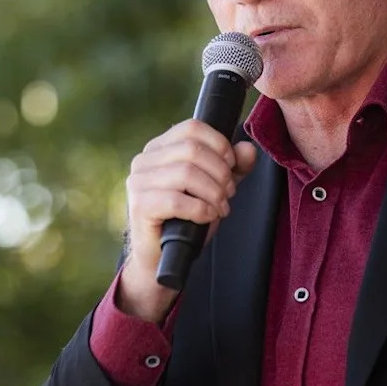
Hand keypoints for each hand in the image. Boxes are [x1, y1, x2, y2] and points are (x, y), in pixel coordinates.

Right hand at [118, 119, 256, 321]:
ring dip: (213, 192)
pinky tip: (208, 216)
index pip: (192, 128)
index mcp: (159, 147)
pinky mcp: (139, 206)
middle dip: (221, 172)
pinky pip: (177, 200)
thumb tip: (248, 148)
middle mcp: (144, 160)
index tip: (232, 167)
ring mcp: (138, 182)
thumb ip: (234, 166)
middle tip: (229, 193)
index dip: (219, 145)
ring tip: (221, 207)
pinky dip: (201, 209)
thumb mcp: (215, 187)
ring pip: (186, 173)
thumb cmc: (187, 218)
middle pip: (192, 149)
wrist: (162, 258)